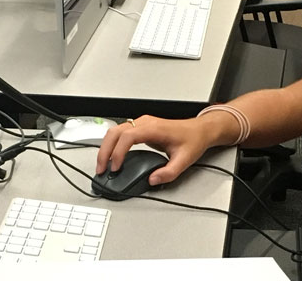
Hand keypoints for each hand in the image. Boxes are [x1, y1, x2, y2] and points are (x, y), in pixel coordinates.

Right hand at [95, 114, 227, 185]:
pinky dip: (112, 145)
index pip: (127, 136)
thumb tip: (152, 179)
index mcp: (154, 128)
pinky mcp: (141, 128)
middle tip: (101, 169)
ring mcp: (142, 124)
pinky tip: (111, 157)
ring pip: (115, 131)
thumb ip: (169, 172)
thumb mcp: (184, 160)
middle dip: (104, 151)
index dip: (118, 152)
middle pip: (115, 132)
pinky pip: (120, 134)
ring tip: (103, 165)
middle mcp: (145, 123)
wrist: (200, 130)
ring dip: (106, 148)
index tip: (116, 167)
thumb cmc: (193, 140)